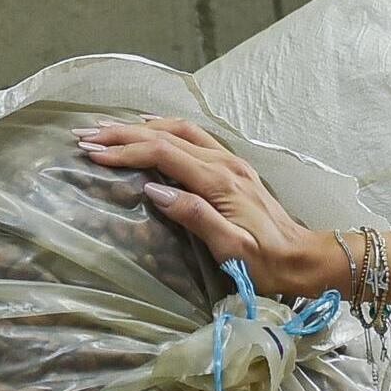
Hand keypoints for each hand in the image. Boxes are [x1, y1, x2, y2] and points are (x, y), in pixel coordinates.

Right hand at [75, 116, 347, 298]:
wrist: (303, 259)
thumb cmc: (266, 263)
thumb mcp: (231, 249)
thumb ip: (194, 216)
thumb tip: (154, 189)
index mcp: (220, 181)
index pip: (164, 154)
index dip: (126, 151)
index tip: (93, 152)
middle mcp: (224, 163)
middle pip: (167, 135)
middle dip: (124, 134)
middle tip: (87, 135)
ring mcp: (230, 162)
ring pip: (180, 130)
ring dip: (142, 127)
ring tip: (109, 129)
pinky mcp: (233, 168)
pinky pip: (193, 137)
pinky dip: (165, 129)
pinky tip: (151, 130)